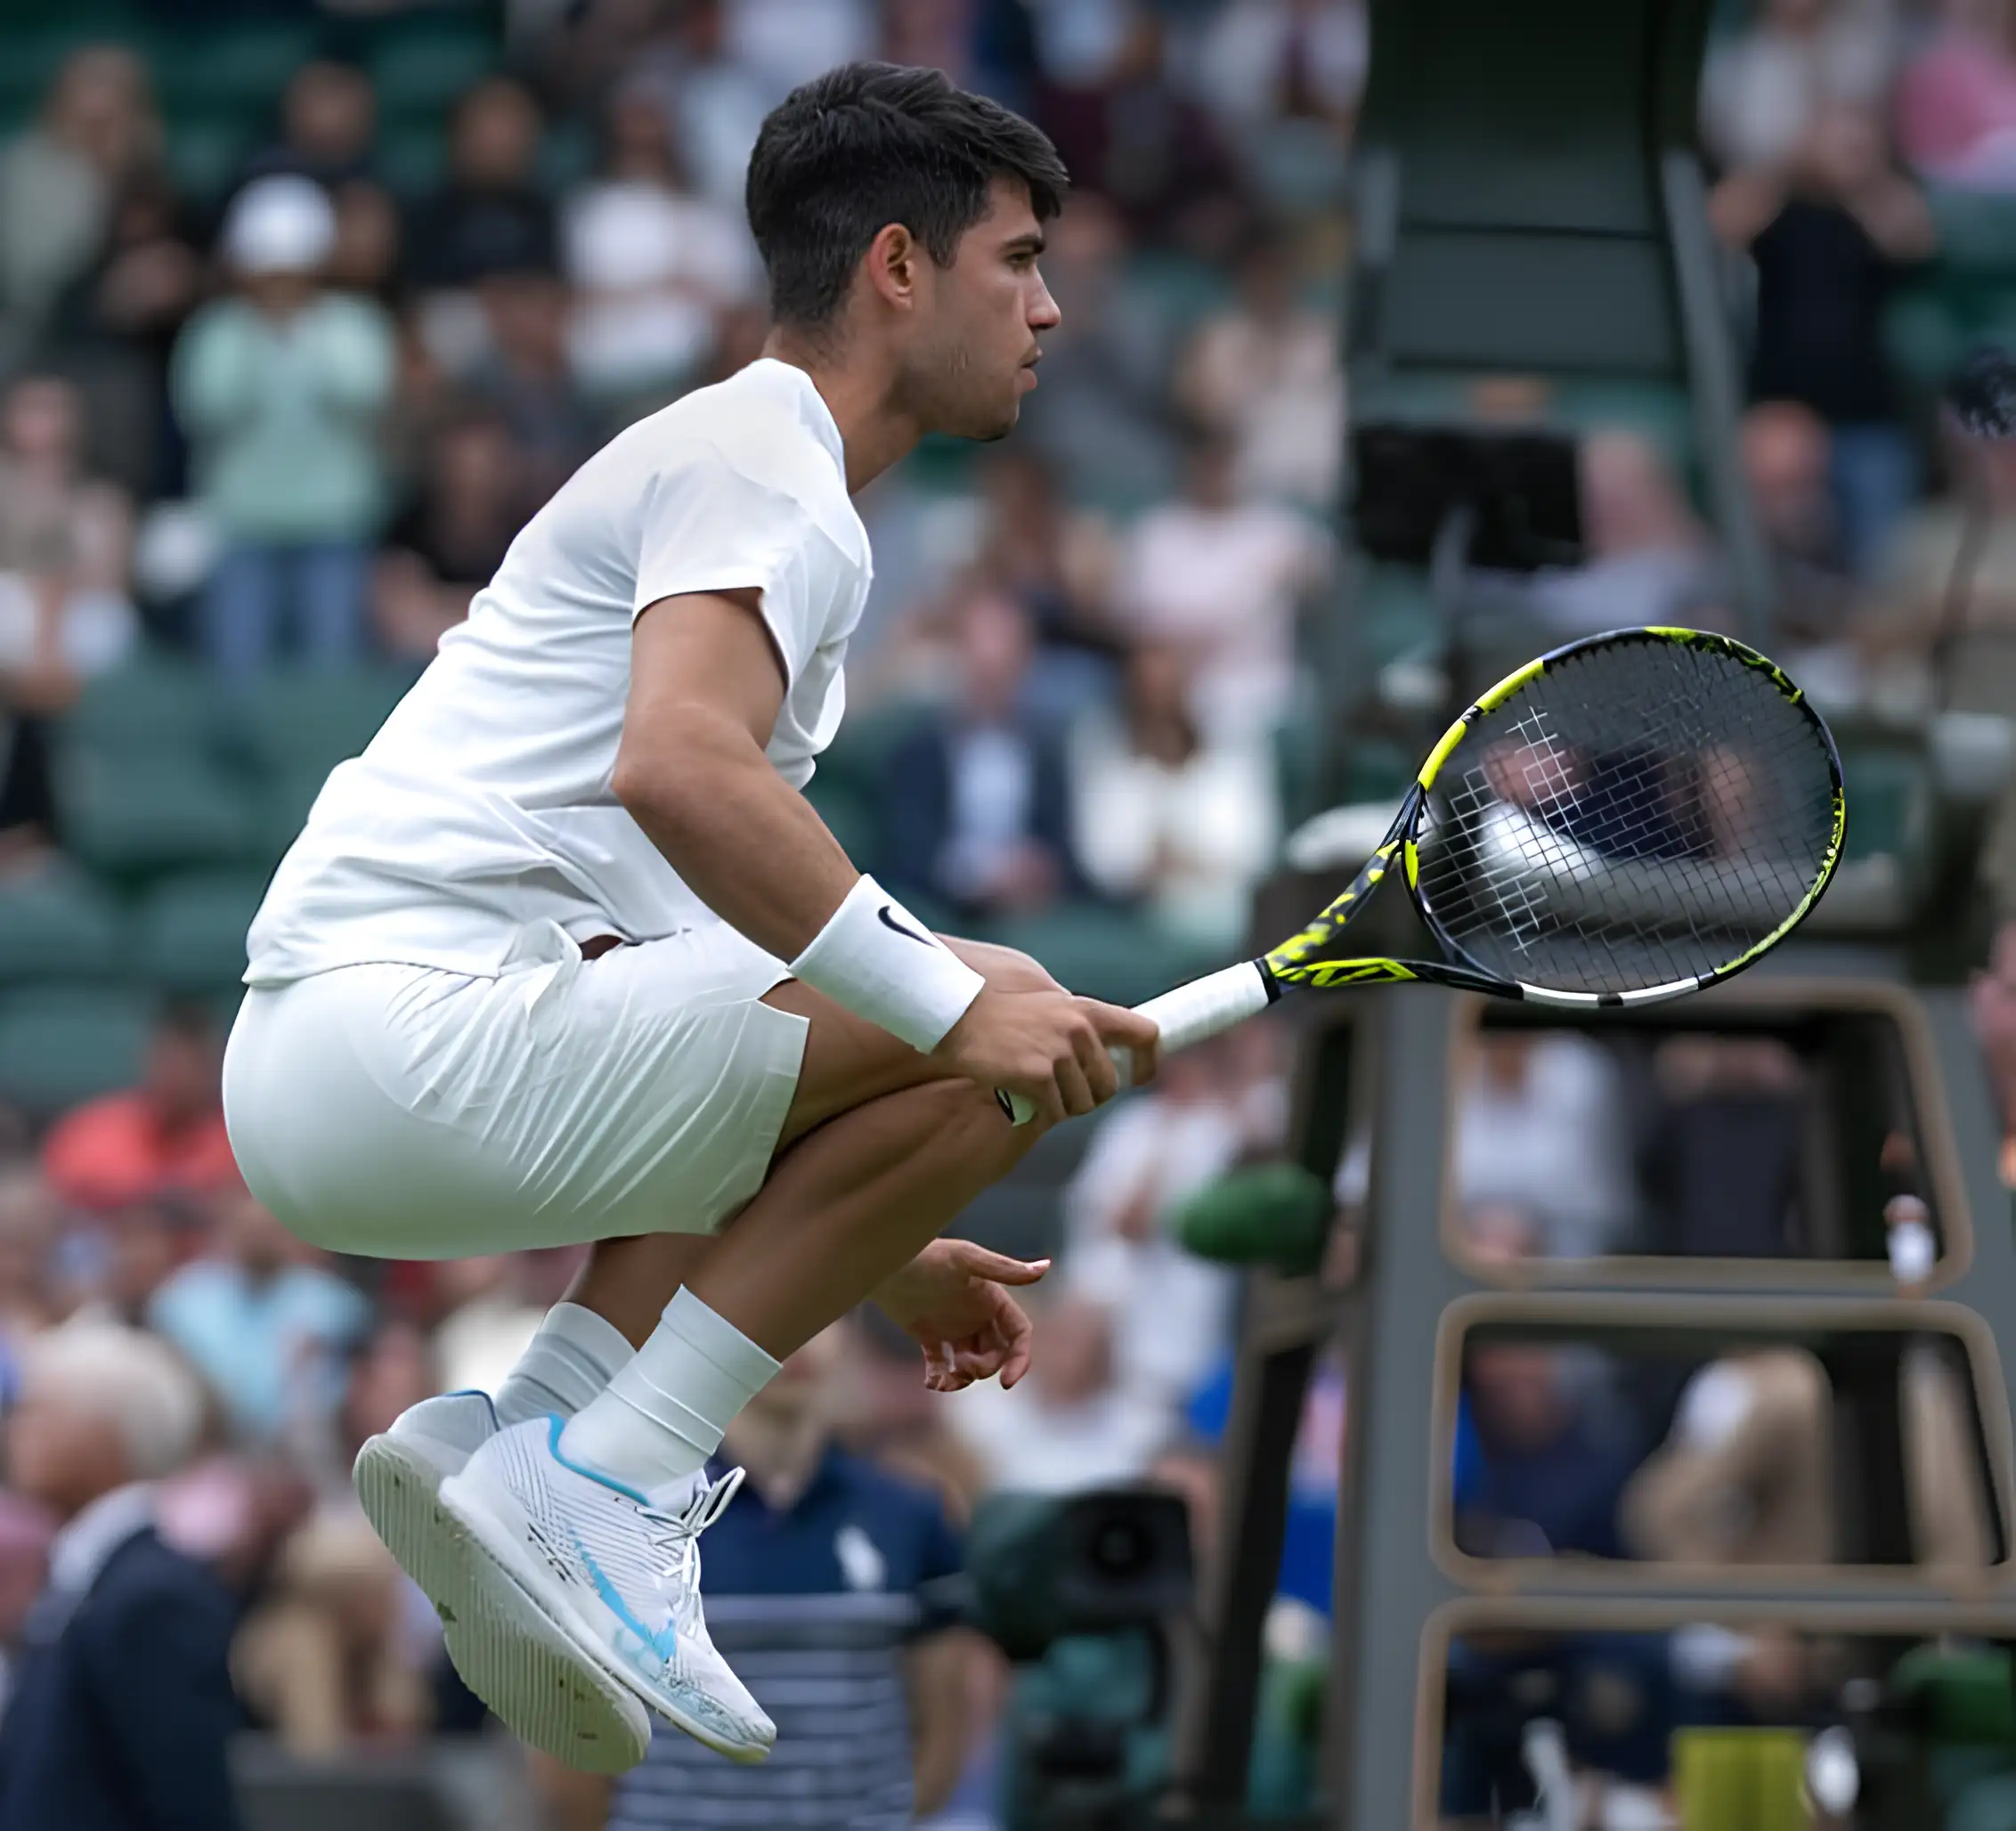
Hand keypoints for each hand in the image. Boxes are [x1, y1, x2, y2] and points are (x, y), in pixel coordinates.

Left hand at [874, 1239, 1050, 1391]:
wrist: (883, 1261)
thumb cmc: (926, 1255)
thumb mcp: (966, 1259)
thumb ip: (1005, 1269)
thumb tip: (1046, 1267)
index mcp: (992, 1299)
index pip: (1018, 1334)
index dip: (1019, 1359)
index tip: (1006, 1382)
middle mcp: (976, 1314)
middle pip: (996, 1354)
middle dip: (985, 1368)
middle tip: (963, 1367)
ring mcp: (953, 1326)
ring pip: (970, 1364)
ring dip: (963, 1379)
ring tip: (944, 1381)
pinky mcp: (928, 1335)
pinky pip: (942, 1365)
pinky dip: (941, 1378)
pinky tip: (931, 1382)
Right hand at [934, 986, 1159, 1125]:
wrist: (957, 1014)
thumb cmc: (1000, 1013)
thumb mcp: (1049, 1006)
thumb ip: (1078, 1025)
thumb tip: (1102, 1053)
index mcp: (1087, 1010)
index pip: (1145, 1033)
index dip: (1148, 1062)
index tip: (1138, 1077)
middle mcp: (1079, 1030)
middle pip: (1109, 1085)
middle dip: (1089, 1096)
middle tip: (1063, 1091)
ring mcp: (1059, 1053)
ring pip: (1082, 1104)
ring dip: (1062, 1106)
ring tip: (1037, 1089)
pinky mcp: (1037, 1076)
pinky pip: (1055, 1111)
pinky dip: (1041, 1111)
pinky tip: (1022, 1096)